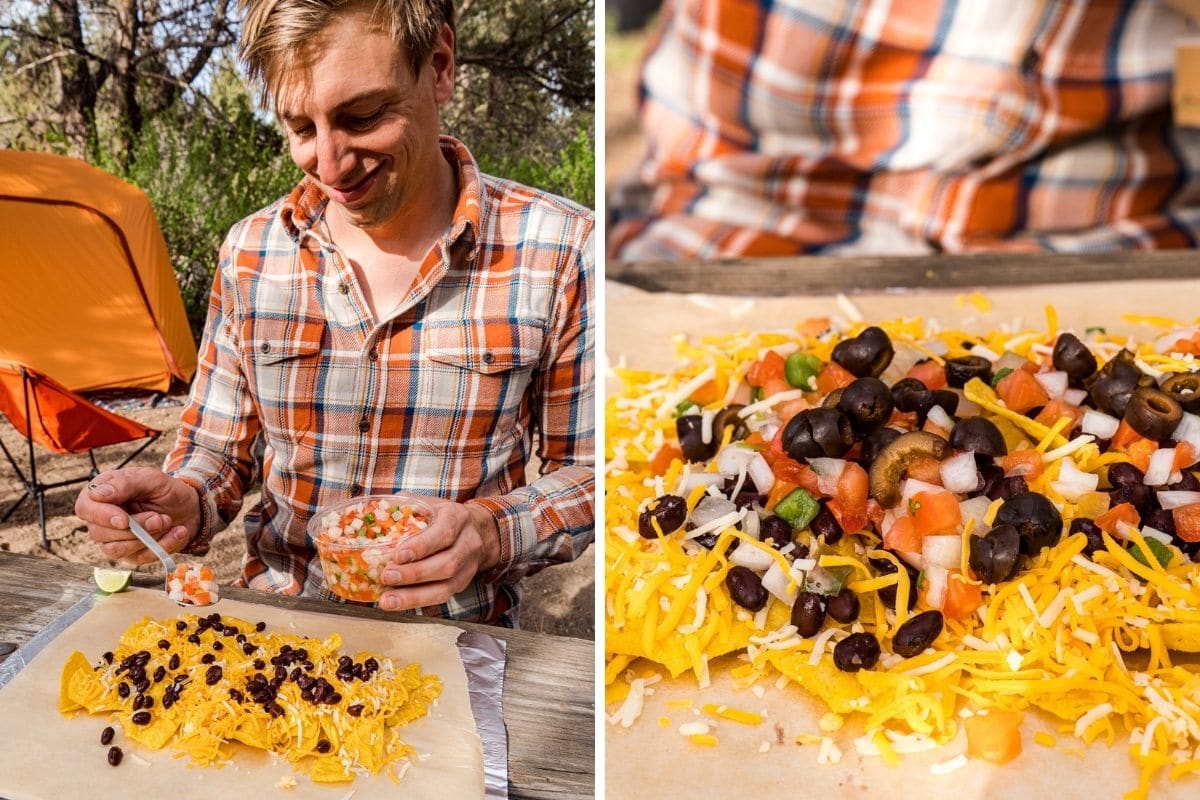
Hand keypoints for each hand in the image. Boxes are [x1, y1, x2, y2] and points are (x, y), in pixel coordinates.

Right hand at [75, 467, 199, 564]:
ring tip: (167, 521)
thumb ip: (125, 484)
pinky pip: (140, 558)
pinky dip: (163, 546)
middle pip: (99, 533)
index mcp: (100, 495)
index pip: (85, 508)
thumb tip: (97, 494)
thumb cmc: (163, 490)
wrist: (187, 507)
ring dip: (147, 537)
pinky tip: (177, 532)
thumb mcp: (150, 479)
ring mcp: (114, 540)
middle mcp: (101, 520)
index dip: (102, 516)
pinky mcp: (131, 554)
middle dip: (135, 527)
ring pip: (116, 549)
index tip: (124, 520)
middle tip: (159, 517)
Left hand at [377, 500, 500, 610]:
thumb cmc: (441, 516)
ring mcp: (469, 566)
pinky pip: (442, 598)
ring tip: (387, 599)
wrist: (474, 530)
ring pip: (446, 587)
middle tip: (386, 577)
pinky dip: (418, 602)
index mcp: (458, 517)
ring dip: (414, 596)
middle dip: (414, 574)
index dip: (422, 546)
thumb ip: (404, 506)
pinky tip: (397, 603)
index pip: (445, 533)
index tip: (398, 554)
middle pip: (447, 564)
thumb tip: (373, 512)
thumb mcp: (428, 504)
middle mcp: (469, 542)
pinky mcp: (462, 584)